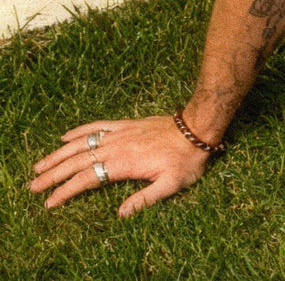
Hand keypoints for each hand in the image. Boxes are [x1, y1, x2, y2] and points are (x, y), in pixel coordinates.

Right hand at [28, 115, 212, 217]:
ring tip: (39, 165)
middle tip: (33, 186)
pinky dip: (80, 130)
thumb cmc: (186, 159)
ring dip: (58, 154)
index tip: (50, 202)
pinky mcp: (126, 124)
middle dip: (53, 174)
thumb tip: (120, 214)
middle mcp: (117, 146)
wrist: (197, 128)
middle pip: (77, 161)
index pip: (87, 179)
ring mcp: (120, 133)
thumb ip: (145, 199)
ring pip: (81, 143)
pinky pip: (98, 125)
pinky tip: (65, 136)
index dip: (66, 191)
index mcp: (124, 163)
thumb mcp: (171, 184)